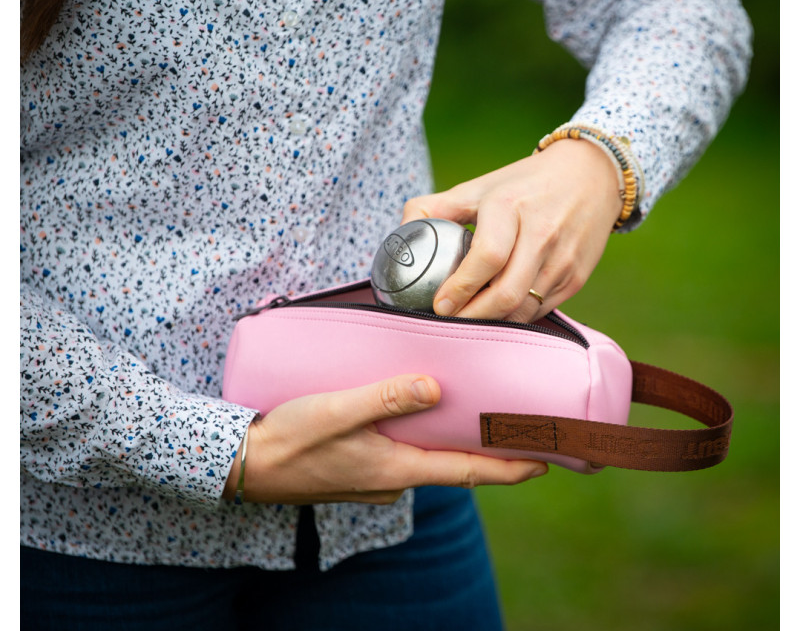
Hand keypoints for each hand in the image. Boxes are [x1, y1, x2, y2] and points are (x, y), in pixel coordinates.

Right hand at [223, 373, 547, 504]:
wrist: (248, 464)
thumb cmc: (290, 437)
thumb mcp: (337, 411)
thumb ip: (386, 398)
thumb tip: (435, 386)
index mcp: (396, 469)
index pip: (466, 472)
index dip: (508, 467)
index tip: (544, 460)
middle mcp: (393, 479)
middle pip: (454, 466)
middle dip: (489, 451)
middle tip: (520, 430)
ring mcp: (377, 477)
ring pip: (428, 458)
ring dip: (455, 442)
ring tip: (478, 416)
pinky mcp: (362, 469)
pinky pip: (406, 454)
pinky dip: (425, 438)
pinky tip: (423, 416)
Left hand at [402, 138, 623, 321]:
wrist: (591, 176)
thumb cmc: (522, 185)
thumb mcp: (478, 187)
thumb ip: (434, 209)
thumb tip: (399, 238)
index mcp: (511, 206)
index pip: (487, 257)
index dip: (460, 288)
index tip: (439, 305)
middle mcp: (542, 232)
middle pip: (506, 293)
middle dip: (472, 317)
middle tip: (448, 323)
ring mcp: (563, 258)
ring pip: (523, 308)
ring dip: (492, 323)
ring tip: (468, 323)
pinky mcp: (576, 278)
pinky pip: (540, 311)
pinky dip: (513, 319)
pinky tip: (495, 316)